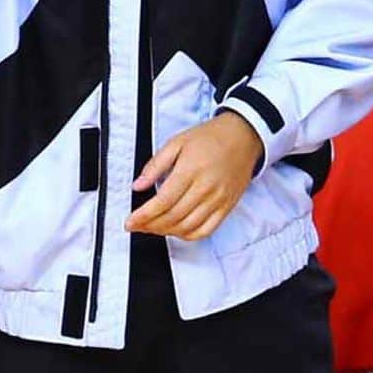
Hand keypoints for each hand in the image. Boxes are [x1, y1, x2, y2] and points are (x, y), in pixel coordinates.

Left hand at [125, 113, 262, 242]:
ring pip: (188, 227)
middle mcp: (205, 188)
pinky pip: (206, 230)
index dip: (143, 215)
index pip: (163, 201)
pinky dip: (188, 235)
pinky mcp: (227, 207)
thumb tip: (137, 185)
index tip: (130, 222)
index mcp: (190, 170)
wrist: (242, 137)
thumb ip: (155, 165)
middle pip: (173, 217)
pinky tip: (175, 230)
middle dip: (150, 226)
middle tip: (137, 225)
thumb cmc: (210, 138)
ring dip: (166, 232)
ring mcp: (218, 200)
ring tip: (152, 227)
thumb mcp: (176, 142)